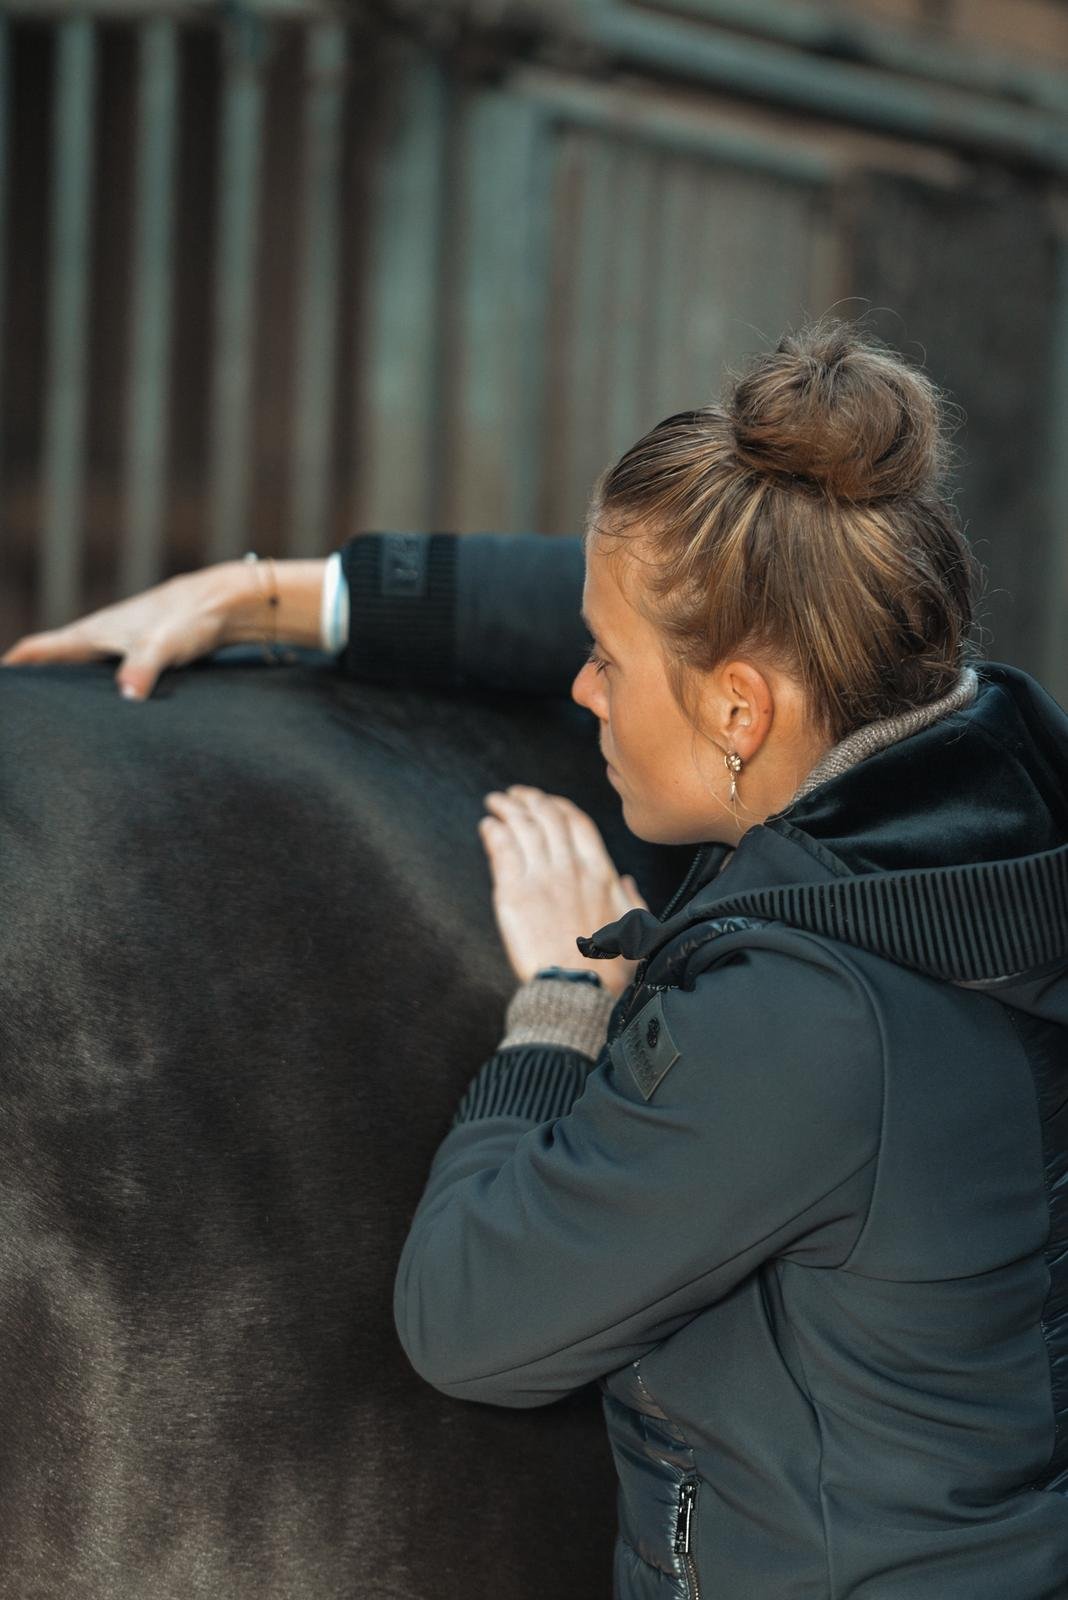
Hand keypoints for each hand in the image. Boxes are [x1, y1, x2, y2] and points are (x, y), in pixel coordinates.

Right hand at [0, 562, 253, 700]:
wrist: (226, 603)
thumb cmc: (190, 618)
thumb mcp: (162, 646)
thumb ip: (142, 669)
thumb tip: (127, 695)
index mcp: (93, 633)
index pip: (39, 650)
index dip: (15, 665)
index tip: (1, 684)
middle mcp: (102, 636)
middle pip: (54, 658)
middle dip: (33, 678)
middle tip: (16, 708)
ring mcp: (122, 643)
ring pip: (81, 666)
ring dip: (64, 683)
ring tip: (50, 712)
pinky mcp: (144, 652)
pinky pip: (107, 673)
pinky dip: (95, 687)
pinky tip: (105, 706)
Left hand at [478, 784, 647, 995]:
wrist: (578, 990)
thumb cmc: (606, 967)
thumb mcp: (633, 927)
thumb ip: (630, 898)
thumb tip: (626, 880)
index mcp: (600, 873)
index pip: (577, 823)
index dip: (558, 806)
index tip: (546, 801)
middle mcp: (570, 868)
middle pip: (547, 817)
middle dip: (529, 799)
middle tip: (515, 795)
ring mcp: (541, 878)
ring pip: (523, 827)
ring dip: (507, 808)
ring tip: (495, 802)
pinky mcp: (514, 893)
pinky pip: (502, 850)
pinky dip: (494, 832)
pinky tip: (487, 825)